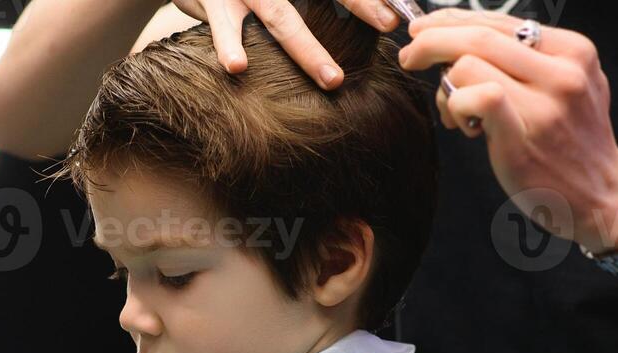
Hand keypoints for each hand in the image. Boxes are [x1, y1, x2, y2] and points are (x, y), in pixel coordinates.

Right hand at [170, 0, 402, 87]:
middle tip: (387, 26)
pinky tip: (238, 67)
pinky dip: (229, 44)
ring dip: (308, 50)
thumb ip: (309, 0)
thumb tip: (362, 12)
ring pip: (281, 17)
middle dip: (359, 6)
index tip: (394, 16)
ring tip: (332, 79)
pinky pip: (223, 25)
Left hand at [399, 8, 617, 254]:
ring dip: (446, 86)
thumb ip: (528, 63)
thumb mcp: (566, 88)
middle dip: (431, 41)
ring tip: (453, 115)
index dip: (451, 20)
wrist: (601, 196)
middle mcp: (564, 68)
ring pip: (470, 62)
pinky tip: (460, 126)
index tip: (424, 30)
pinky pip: (477, 96)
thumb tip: (467, 41)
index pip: (498, 20)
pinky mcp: (527, 131)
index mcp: (572, 49)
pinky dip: (456, 104)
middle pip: (479, 34)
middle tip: (409, 57)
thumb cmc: (570, 145)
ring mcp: (548, 99)